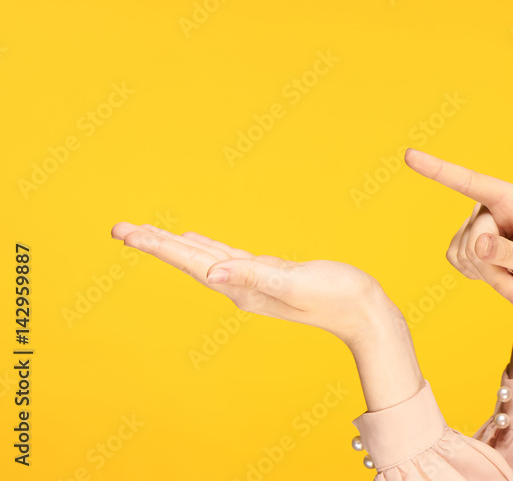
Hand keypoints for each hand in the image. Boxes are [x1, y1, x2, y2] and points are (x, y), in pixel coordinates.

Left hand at [109, 222, 396, 351]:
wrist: (365, 313)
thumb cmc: (338, 297)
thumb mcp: (295, 283)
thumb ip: (255, 277)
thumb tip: (213, 272)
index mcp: (243, 287)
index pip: (192, 263)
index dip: (160, 246)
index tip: (128, 233)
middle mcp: (241, 287)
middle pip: (189, 261)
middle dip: (154, 243)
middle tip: (119, 228)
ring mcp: (254, 282)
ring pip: (203, 258)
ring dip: (174, 245)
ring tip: (145, 233)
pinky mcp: (269, 274)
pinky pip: (226, 257)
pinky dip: (205, 247)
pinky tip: (196, 241)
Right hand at [404, 148, 512, 323]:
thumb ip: (510, 253)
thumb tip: (478, 245)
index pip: (471, 182)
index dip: (438, 170)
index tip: (408, 155)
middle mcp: (492, 205)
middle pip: (473, 240)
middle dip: (494, 272)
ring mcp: (477, 223)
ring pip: (463, 254)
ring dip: (490, 278)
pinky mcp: (467, 242)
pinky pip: (456, 261)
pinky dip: (478, 278)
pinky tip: (500, 276)